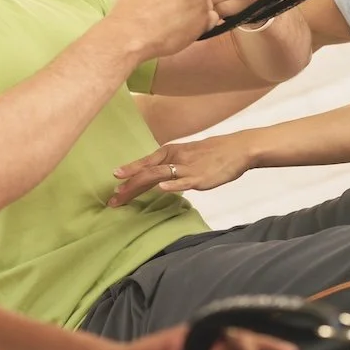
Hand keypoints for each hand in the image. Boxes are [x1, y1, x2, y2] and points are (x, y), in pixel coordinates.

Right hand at [108, 0, 217, 61]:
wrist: (132, 35)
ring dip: (193, 7)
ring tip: (172, 17)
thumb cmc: (131, 3)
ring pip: (203, 1)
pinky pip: (209, 18)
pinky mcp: (205, 22)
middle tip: (167, 4)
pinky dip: (200, 22)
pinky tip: (182, 26)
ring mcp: (202, 2)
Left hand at [108, 134, 253, 205]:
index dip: (129, 171)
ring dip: (139, 185)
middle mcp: (175, 159)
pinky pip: (184, 182)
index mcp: (171, 152)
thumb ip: (172, 165)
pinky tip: (161, 189)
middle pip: (146, 172)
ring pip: (158, 175)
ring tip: (124, 194)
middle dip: (128, 186)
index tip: (113, 181)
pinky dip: (172, 185)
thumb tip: (158, 177)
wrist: (237, 149)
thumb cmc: (212, 153)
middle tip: (112, 200)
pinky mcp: (200, 179)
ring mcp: (187, 169)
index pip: (145, 162)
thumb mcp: (187, 155)